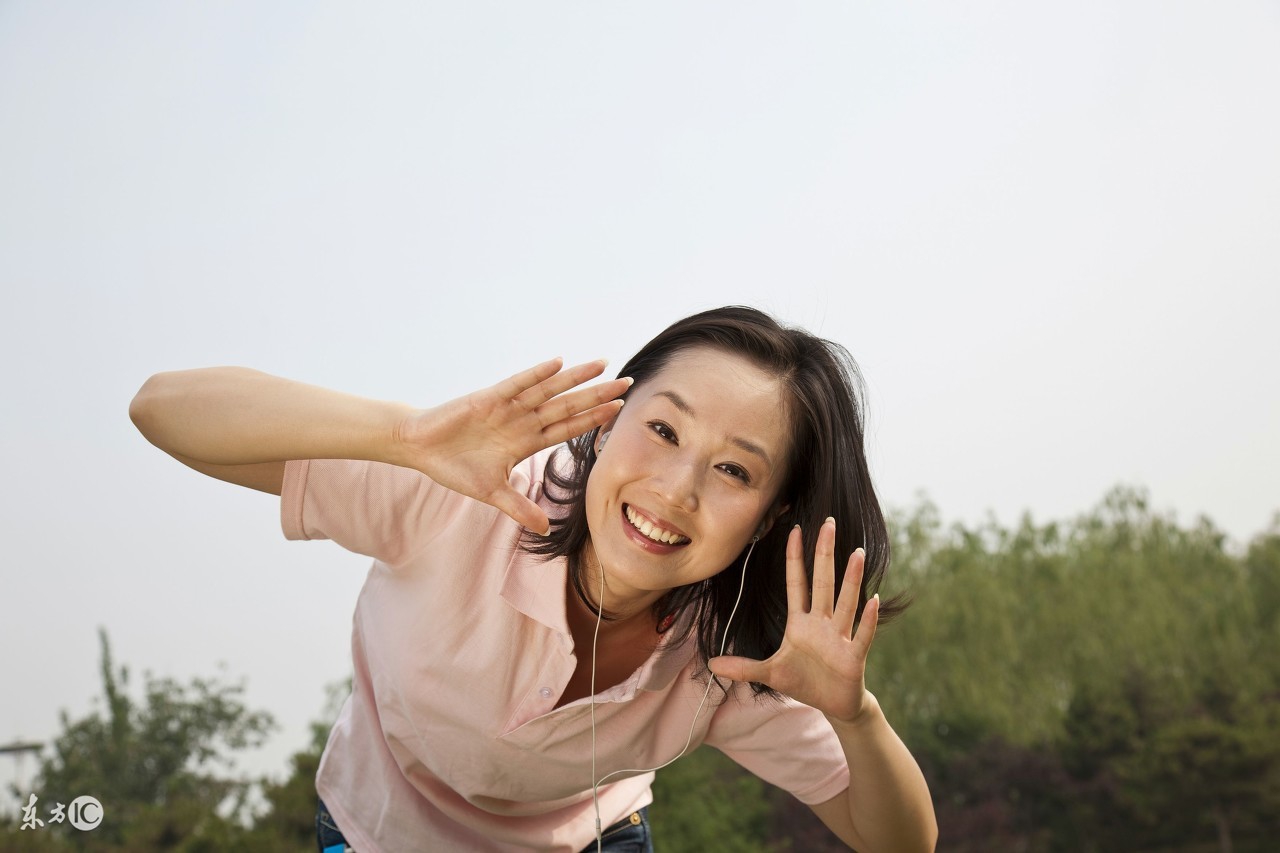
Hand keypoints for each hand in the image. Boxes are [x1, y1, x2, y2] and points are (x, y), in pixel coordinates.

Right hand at [397, 357, 629, 534]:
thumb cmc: (454, 466)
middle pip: (567, 406)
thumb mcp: (491, 493)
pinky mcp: (488, 398)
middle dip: (597, 395)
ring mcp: (507, 407)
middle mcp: (522, 420)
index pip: (568, 428)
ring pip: (549, 390)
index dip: (593, 420)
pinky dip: (535, 375)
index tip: (619, 410)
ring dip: (575, 378)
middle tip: (627, 383)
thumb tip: (544, 530)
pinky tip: (557, 363)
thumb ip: (519, 508)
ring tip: (602, 363)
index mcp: (525, 441)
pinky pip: (516, 384)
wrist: (420, 447)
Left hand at [708, 518, 879, 723]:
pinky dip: (867, 619)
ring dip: (851, 579)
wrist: (833, 704)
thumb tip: (711, 664)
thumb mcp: (769, 674)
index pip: (796, 583)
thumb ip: (743, 667)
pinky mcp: (853, 657)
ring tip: (857, 553)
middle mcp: (822, 624)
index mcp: (800, 623)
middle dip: (825, 553)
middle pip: (822, 583)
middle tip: (828, 522)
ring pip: (845, 603)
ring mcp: (839, 638)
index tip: (795, 528)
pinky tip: (872, 599)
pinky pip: (861, 635)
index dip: (795, 557)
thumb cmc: (804, 681)